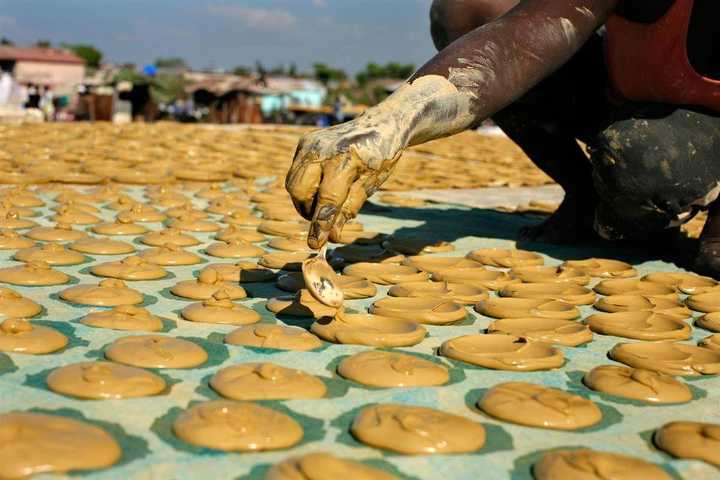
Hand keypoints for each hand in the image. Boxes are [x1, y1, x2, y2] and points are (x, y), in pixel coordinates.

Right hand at [285, 116, 403, 248]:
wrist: (380, 124)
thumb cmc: (378, 158)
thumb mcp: (370, 186)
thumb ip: (349, 209)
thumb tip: (331, 237)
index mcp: (346, 159)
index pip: (327, 199)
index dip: (320, 224)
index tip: (315, 244)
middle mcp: (322, 148)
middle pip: (299, 191)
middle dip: (308, 210)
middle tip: (324, 218)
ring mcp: (310, 143)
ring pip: (293, 183)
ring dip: (305, 200)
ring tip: (325, 202)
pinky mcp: (304, 142)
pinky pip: (296, 172)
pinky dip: (306, 185)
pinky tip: (323, 184)